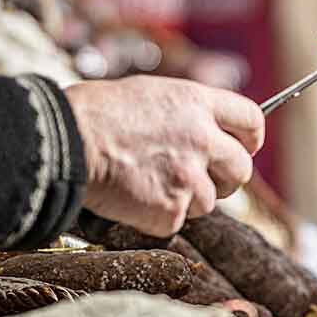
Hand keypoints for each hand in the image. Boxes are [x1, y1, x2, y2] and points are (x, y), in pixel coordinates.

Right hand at [66, 76, 264, 237]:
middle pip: (242, 168)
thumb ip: (187, 112)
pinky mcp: (171, 209)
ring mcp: (189, 175)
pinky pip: (176, 221)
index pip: (252, 120)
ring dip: (186, 200)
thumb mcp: (151, 94)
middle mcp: (202, 138)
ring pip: (209, 201)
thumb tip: (206, 129)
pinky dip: (156, 217)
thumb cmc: (95, 114)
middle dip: (226, 179)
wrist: (64, 143)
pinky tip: (134, 199)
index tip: (244, 148)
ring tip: (151, 185)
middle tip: (201, 180)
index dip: (251, 138)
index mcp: (198, 103)